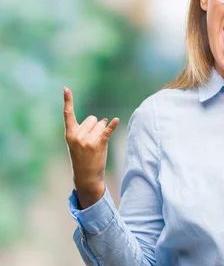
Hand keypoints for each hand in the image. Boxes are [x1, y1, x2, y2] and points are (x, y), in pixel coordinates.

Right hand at [63, 87, 119, 207]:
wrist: (86, 177)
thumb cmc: (82, 158)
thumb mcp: (77, 144)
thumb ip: (86, 130)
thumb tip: (105, 119)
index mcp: (69, 134)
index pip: (68, 114)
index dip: (67, 100)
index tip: (66, 88)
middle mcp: (77, 136)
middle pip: (92, 118)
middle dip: (95, 126)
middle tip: (91, 141)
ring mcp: (88, 141)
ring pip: (101, 124)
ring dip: (102, 131)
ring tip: (97, 145)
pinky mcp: (99, 145)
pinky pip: (107, 131)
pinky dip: (112, 126)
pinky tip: (116, 120)